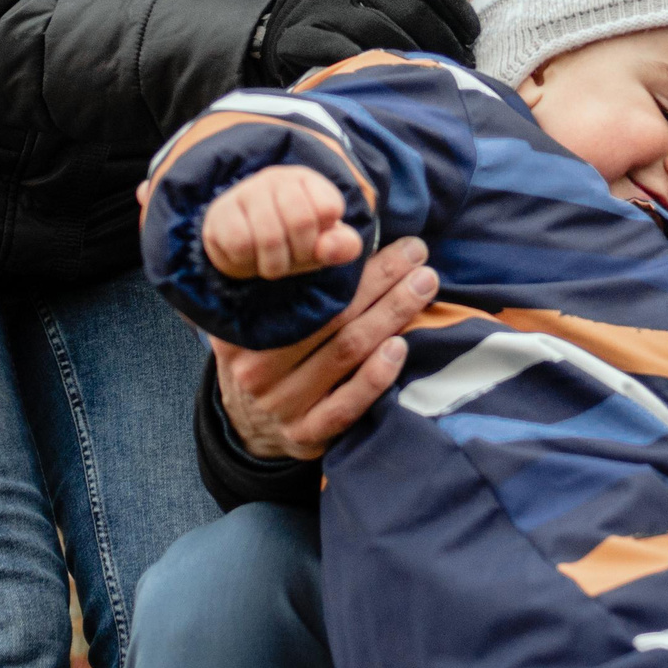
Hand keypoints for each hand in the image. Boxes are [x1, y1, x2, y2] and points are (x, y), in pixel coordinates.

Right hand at [203, 167, 363, 278]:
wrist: (243, 247)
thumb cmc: (292, 242)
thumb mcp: (325, 245)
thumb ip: (343, 246)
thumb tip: (326, 248)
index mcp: (308, 181)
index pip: (328, 207)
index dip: (324, 238)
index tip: (315, 243)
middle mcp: (277, 178)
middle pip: (300, 221)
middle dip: (300, 254)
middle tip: (292, 258)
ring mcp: (246, 191)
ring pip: (269, 236)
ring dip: (274, 264)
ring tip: (271, 261)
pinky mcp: (220, 211)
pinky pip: (240, 243)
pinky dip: (247, 261)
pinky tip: (248, 255)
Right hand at [211, 237, 439, 460]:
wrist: (250, 425)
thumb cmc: (267, 352)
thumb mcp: (257, 317)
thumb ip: (284, 284)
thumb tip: (339, 231)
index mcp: (243, 329)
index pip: (300, 290)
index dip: (345, 262)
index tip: (381, 237)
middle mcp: (256, 370)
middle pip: (332, 318)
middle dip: (382, 280)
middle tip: (417, 255)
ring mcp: (281, 406)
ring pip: (345, 354)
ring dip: (391, 315)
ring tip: (423, 284)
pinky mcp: (305, 435)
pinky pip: (346, 406)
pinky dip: (376, 376)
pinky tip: (401, 347)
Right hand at [258, 0, 478, 84]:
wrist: (294, 22)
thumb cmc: (360, 17)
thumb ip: (424, 5)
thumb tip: (470, 38)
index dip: (456, 7)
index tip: (472, 37)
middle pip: (410, 8)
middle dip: (441, 41)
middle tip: (457, 67)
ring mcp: (325, 4)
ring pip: (377, 29)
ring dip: (407, 56)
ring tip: (426, 76)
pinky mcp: (298, 34)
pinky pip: (333, 47)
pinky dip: (356, 60)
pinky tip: (374, 73)